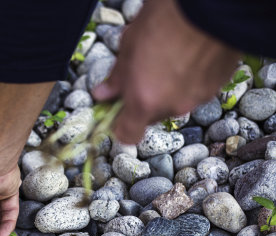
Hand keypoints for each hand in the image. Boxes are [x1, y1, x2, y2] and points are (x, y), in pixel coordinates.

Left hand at [92, 0, 240, 143]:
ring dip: (168, 89)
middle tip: (141, 74)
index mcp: (145, 101)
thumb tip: (103, 94)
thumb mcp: (129, 45)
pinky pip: (196, 90)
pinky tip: (189, 56)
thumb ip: (116, 77)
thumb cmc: (164, 18)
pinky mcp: (219, 85)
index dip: (121, 127)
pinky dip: (190, 80)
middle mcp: (172, 106)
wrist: (211, 2)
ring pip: (175, 102)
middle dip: (144, 100)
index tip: (117, 113)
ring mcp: (198, 97)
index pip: (129, 135)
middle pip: (151, 116)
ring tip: (168, 58)